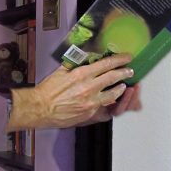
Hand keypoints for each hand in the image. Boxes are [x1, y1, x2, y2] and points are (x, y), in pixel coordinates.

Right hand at [7, 53, 138, 130]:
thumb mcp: (61, 71)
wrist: (40, 108)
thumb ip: (75, 63)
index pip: (106, 64)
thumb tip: (85, 57)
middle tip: (130, 70)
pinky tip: (113, 99)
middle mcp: (89, 86)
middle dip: (124, 72)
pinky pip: (105, 106)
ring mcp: (91, 101)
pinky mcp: (89, 113)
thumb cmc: (48, 90)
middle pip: (113, 77)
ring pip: (113, 94)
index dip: (119, 60)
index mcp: (82, 73)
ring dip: (121, 88)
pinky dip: (110, 102)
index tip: (127, 57)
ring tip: (124, 86)